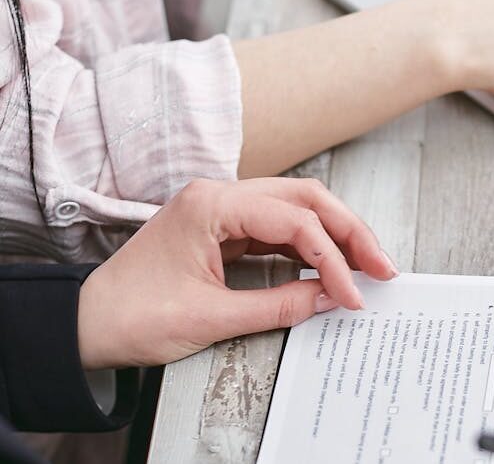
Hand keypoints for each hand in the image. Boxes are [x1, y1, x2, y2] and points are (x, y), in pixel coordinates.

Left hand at [77, 178, 397, 369]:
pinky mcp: (225, 229)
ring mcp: (223, 209)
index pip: (295, 222)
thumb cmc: (131, 316)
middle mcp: (221, 195)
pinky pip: (280, 229)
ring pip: (298, 209)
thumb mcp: (211, 318)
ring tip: (367, 266)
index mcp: (212, 204)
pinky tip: (331, 266)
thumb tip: (331, 297)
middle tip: (382, 265)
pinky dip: (311, 247)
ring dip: (335, 236)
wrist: (86, 324)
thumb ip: (279, 304)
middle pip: (306, 199)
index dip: (333, 258)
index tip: (353, 294)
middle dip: (349, 231)